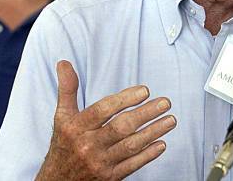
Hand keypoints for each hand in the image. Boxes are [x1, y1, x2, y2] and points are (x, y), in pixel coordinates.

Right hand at [36, 60, 175, 179]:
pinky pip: (132, 165)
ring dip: (153, 132)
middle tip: (165, 102)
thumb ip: (67, 89)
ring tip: (170, 119)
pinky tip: (161, 143)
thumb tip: (64, 63)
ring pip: (130, 146)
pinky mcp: (109, 177)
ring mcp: (100, 163)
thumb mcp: (61, 117)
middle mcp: (88, 145)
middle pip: (120, 127)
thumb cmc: (63, 145)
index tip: (144, 90)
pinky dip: (148, 155)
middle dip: (146, 114)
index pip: (102, 110)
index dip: (124, 99)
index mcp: (76, 127)